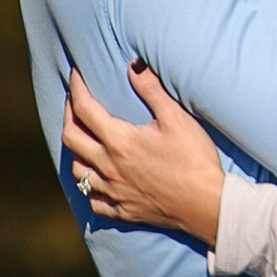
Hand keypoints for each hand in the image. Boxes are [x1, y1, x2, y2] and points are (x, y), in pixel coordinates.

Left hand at [63, 63, 225, 245]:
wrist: (208, 206)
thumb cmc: (194, 160)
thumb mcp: (176, 118)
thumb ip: (152, 89)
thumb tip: (133, 64)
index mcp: (119, 142)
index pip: (84, 108)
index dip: (76, 87)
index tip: (76, 72)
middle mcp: (109, 167)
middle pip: (71, 137)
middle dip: (68, 114)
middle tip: (75, 100)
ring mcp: (114, 192)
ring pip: (77, 170)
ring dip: (76, 150)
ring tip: (84, 136)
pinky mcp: (123, 211)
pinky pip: (94, 200)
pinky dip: (90, 186)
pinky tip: (97, 178)